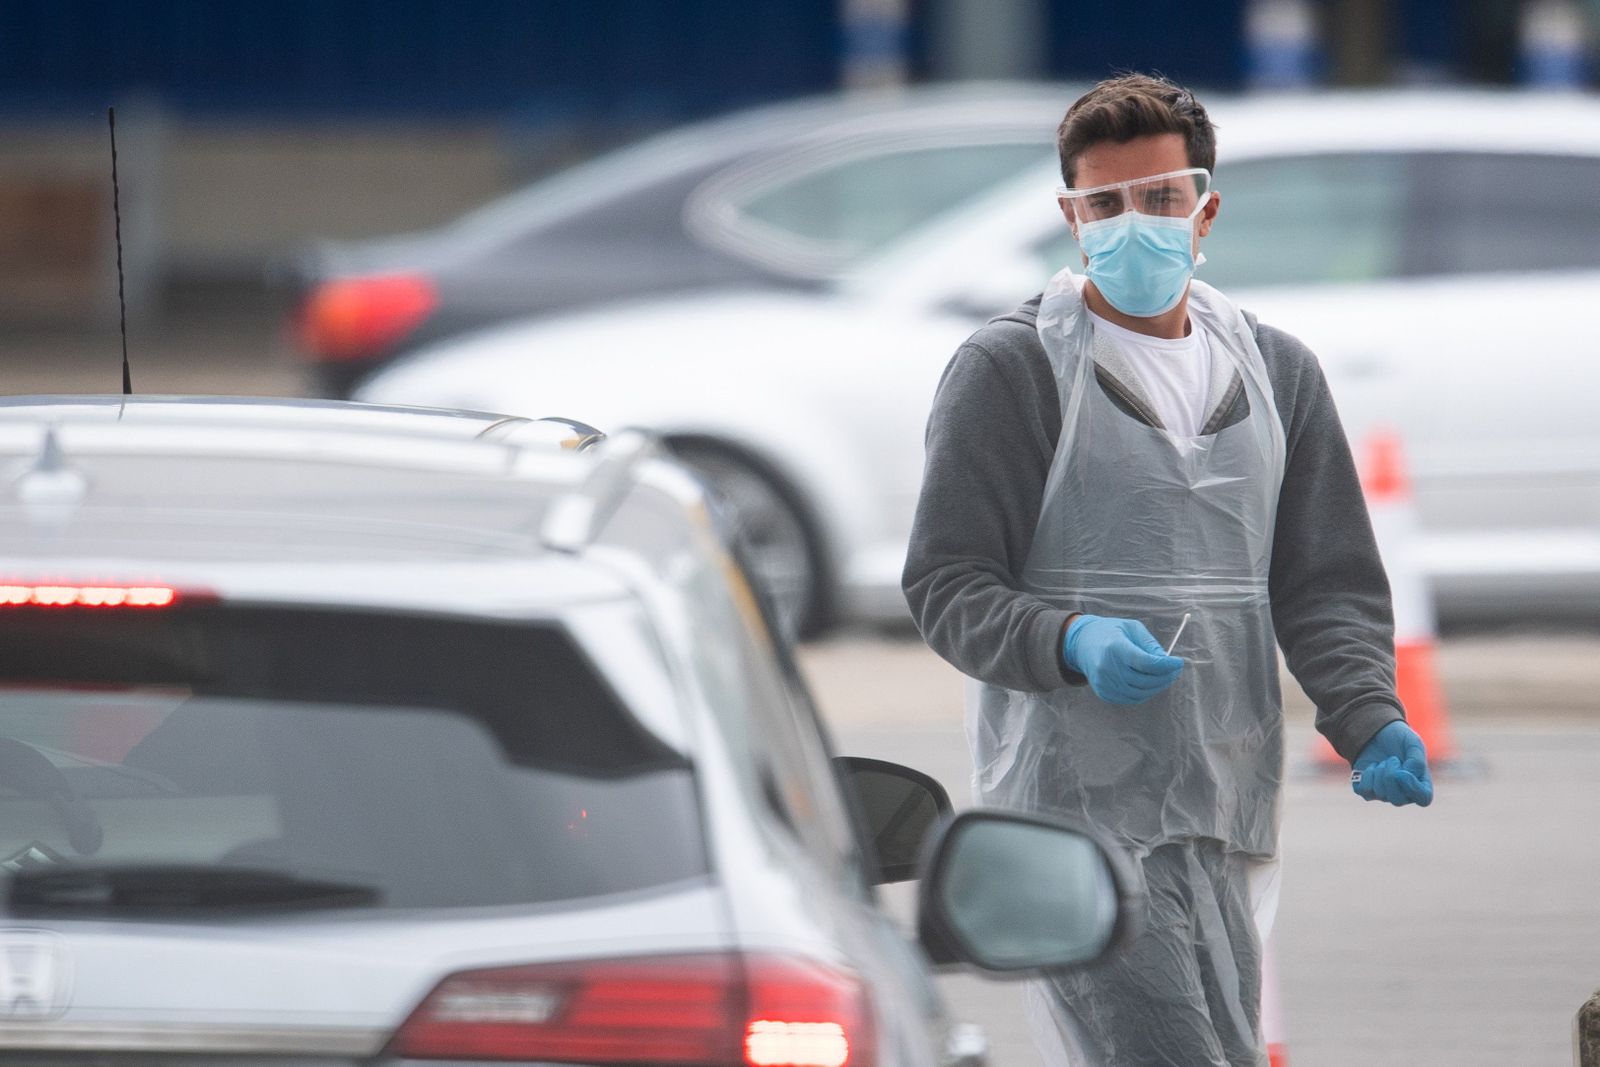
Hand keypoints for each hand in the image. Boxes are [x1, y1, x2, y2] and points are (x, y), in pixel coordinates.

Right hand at [1063, 615, 1183, 704]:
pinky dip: (1144, 693)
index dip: (1166, 665)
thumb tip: (1166, 661)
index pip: (1147, 663)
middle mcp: (1108, 667)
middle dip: (1166, 677)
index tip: (1178, 662)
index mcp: (1116, 647)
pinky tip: (1149, 684)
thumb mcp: (1131, 628)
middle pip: (1145, 680)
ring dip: (1157, 687)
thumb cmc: (1110, 632)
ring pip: (1140, 693)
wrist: (1081, 643)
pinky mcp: (1103, 692)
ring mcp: (1104, 682)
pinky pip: (1130, 698)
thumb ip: (1150, 644)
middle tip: (1174, 671)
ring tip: (1164, 677)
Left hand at [1351, 721, 1433, 806]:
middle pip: (1397, 800)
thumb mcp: (1413, 743)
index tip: (1402, 771)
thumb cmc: (1399, 740)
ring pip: (1380, 794)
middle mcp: (1405, 794)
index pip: (1423, 799)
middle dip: (1391, 776)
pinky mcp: (1368, 791)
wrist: (1376, 733)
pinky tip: (1373, 767)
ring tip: (1383, 761)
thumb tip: (1407, 775)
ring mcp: (1386, 795)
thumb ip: (1416, 760)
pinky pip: (1365, 791)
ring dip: (1380, 772)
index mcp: (1422, 784)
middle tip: (1392, 759)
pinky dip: (1367, 775)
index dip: (1413, 787)